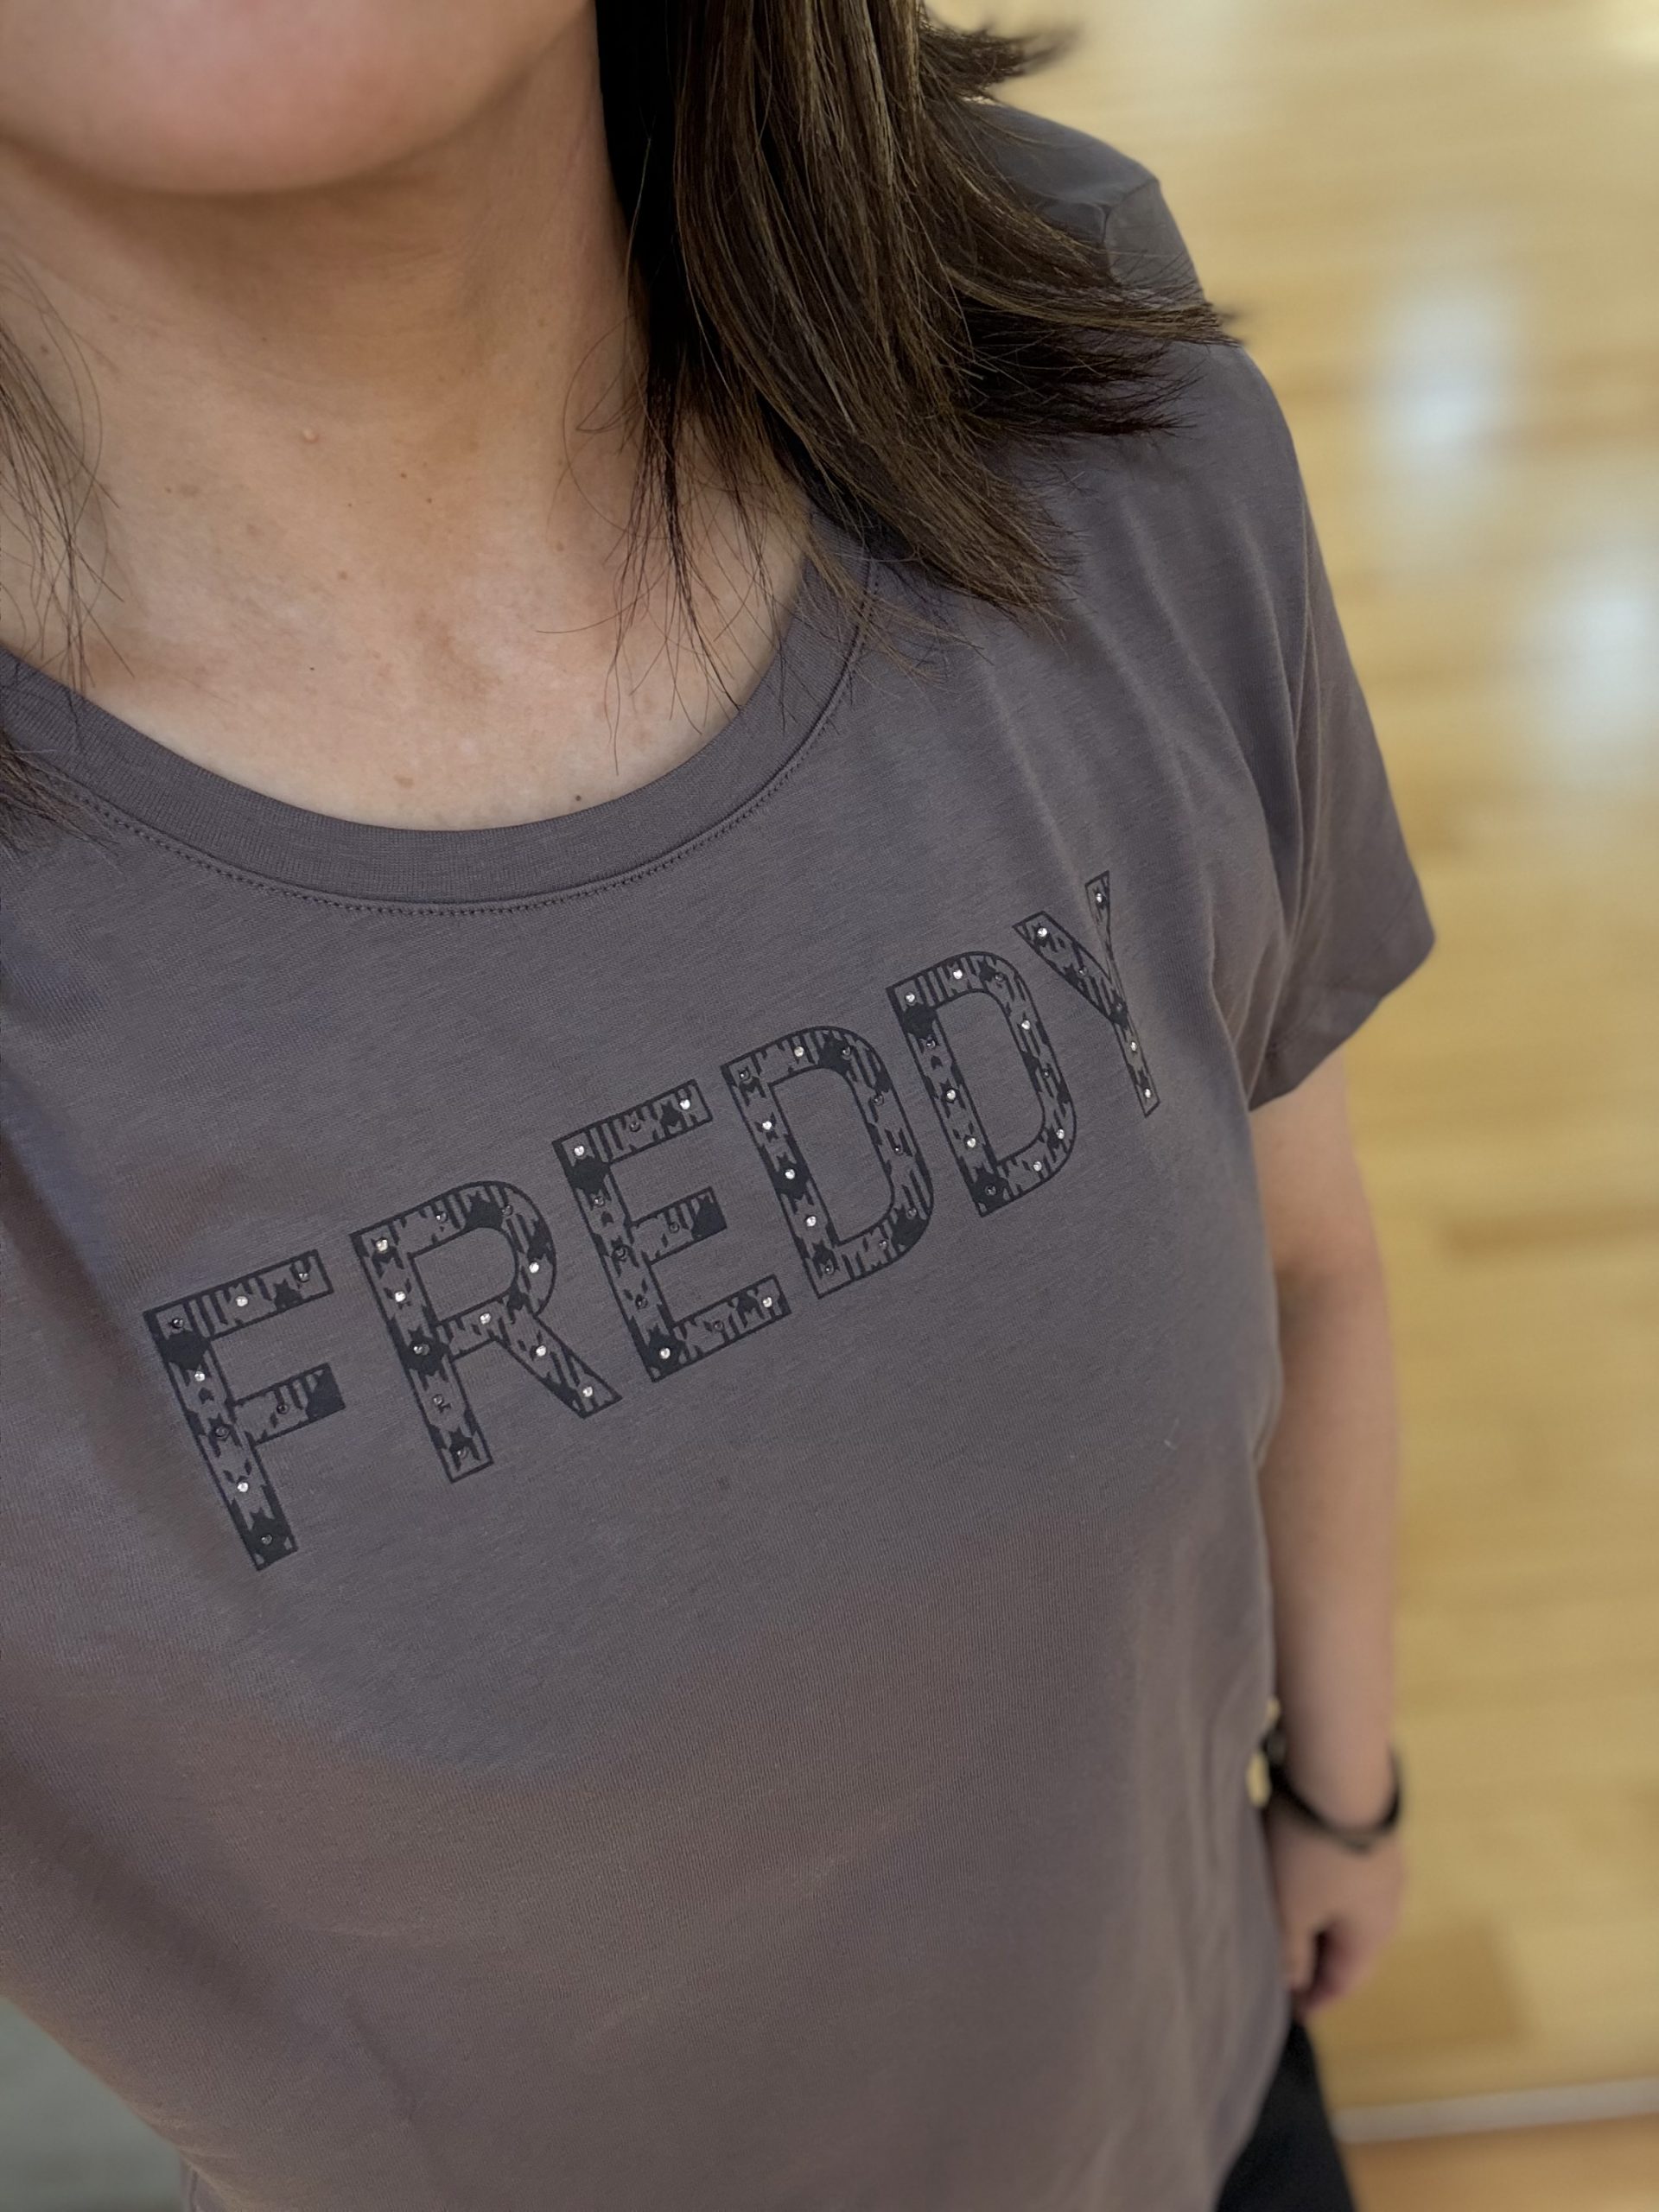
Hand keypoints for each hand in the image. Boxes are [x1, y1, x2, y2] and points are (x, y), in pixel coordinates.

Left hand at [1263, 1797, 1405, 2017]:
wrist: (1340, 1767)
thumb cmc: (1312, 1851)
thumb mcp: (1290, 1909)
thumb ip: (1290, 1950)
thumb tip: (1293, 1982)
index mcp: (1372, 1934)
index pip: (1345, 1982)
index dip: (1316, 1999)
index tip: (1291, 2012)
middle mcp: (1387, 1902)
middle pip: (1349, 1944)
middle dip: (1317, 1958)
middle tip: (1283, 1969)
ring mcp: (1381, 1862)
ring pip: (1344, 1904)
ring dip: (1315, 1916)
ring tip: (1280, 1918)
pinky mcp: (1367, 1827)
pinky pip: (1342, 1871)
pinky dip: (1317, 1882)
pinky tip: (1291, 1868)